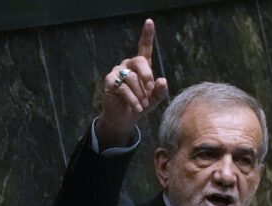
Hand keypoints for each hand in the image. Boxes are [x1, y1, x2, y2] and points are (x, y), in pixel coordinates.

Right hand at [96, 19, 168, 148]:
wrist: (125, 119)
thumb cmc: (141, 105)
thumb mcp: (154, 99)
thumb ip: (160, 91)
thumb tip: (162, 80)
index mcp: (141, 66)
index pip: (144, 47)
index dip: (147, 35)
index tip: (149, 22)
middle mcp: (128, 65)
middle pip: (140, 61)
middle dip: (148, 76)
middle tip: (151, 91)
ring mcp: (118, 72)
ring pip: (132, 78)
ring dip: (141, 93)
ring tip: (144, 104)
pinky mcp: (109, 81)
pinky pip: (124, 88)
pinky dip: (133, 99)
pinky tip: (137, 108)